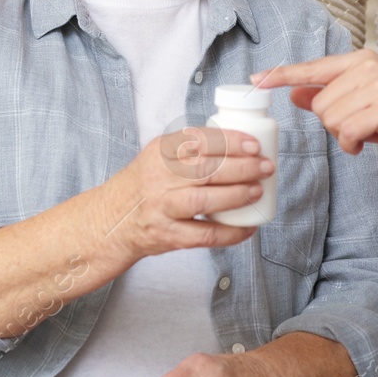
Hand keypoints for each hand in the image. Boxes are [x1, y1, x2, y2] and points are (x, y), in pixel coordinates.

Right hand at [99, 127, 273, 264]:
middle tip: (266, 167)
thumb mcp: (160, 155)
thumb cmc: (146, 183)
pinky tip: (248, 228)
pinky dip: (229, 233)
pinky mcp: (167, 236)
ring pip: (202, 201)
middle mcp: (159, 178)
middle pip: (204, 170)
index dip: (230, 142)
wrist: (111, 220)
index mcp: (161, 152)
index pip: (198, 141)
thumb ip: (192, 147)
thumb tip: (242, 142)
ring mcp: (162, 208)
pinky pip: (203, 236)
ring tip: (257, 191)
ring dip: (235, 196)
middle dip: (242, 167)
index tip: (254, 145)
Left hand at [250, 48, 377, 157]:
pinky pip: (347, 132)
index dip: (283, 75)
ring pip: (332, 119)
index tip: (257, 80)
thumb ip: (327, 96)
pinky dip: (353, 144)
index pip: (313, 67)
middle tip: (361, 124)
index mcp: (360, 60)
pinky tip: (371, 141)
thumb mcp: (360, 102)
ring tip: (369, 131)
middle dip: (335, 123)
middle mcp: (368, 67)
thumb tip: (294, 92)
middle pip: (321, 104)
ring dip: (346, 135)